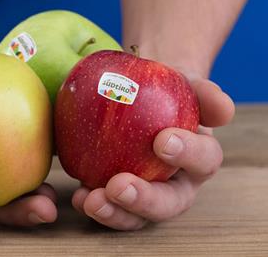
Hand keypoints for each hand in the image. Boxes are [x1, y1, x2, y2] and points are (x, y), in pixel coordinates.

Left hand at [71, 70, 234, 229]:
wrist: (144, 95)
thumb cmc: (168, 92)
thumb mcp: (186, 84)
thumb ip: (204, 93)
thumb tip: (223, 109)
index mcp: (199, 158)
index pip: (203, 160)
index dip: (188, 153)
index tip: (162, 140)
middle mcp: (176, 183)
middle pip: (169, 202)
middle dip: (145, 199)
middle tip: (119, 187)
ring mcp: (145, 193)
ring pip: (136, 215)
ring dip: (115, 212)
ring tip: (91, 200)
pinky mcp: (117, 194)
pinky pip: (108, 205)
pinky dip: (92, 203)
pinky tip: (78, 195)